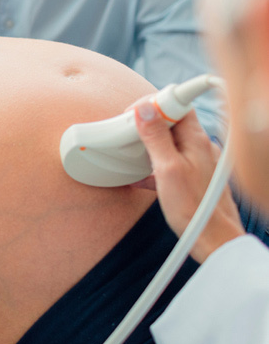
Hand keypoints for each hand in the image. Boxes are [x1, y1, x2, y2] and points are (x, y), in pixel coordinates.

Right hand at [131, 97, 243, 261]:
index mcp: (197, 140)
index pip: (178, 104)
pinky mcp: (196, 176)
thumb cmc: (193, 208)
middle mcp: (202, 146)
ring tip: (134, 154)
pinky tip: (144, 176)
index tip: (133, 114)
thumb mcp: (167, 169)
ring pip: (172, 141)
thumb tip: (145, 109)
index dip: (153, 104)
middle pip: (173, 121)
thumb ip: (156, 138)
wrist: (213, 239)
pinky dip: (157, 163)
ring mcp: (200, 161)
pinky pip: (173, 160)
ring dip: (151, 144)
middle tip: (128, 133)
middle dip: (149, 123)